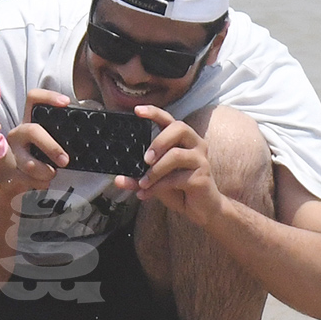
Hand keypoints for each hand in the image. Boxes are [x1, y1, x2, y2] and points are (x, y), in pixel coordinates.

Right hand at [1, 87, 71, 189]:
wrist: (25, 179)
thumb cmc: (49, 153)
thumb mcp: (57, 137)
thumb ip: (67, 129)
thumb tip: (94, 122)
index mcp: (31, 119)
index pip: (33, 98)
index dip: (48, 97)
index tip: (66, 103)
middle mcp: (19, 133)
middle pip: (32, 130)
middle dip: (50, 146)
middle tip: (65, 160)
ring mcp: (14, 152)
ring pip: (26, 161)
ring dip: (43, 171)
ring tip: (53, 175)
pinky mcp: (12, 172)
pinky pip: (24, 180)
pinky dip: (38, 184)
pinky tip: (44, 185)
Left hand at [116, 105, 225, 226]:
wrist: (202, 209)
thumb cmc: (178, 189)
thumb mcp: (155, 182)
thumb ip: (137, 179)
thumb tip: (118, 180)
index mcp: (182, 140)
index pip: (169, 119)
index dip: (154, 112)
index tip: (137, 110)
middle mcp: (194, 144)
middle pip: (179, 128)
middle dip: (158, 141)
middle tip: (145, 159)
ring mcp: (200, 160)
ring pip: (176, 155)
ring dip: (155, 170)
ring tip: (142, 183)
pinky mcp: (202, 177)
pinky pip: (177, 178)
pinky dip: (158, 186)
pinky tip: (146, 194)